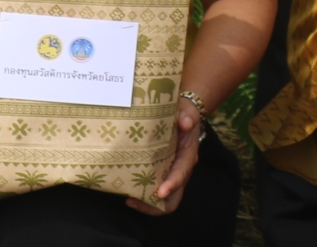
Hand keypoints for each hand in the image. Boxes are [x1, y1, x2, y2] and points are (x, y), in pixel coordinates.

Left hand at [130, 94, 203, 214]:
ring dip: (147, 204)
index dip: (172, 185)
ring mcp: (170, 174)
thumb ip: (187, 116)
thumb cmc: (184, 114)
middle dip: (155, 205)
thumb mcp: (187, 111)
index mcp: (188, 156)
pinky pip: (154, 193)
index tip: (160, 193)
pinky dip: (143, 197)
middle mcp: (180, 170)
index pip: (182, 174)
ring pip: (163, 201)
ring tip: (129, 199)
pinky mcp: (161, 175)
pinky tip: (128, 192)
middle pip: (173, 198)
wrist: (183, 117)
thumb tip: (185, 123)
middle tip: (135, 200)